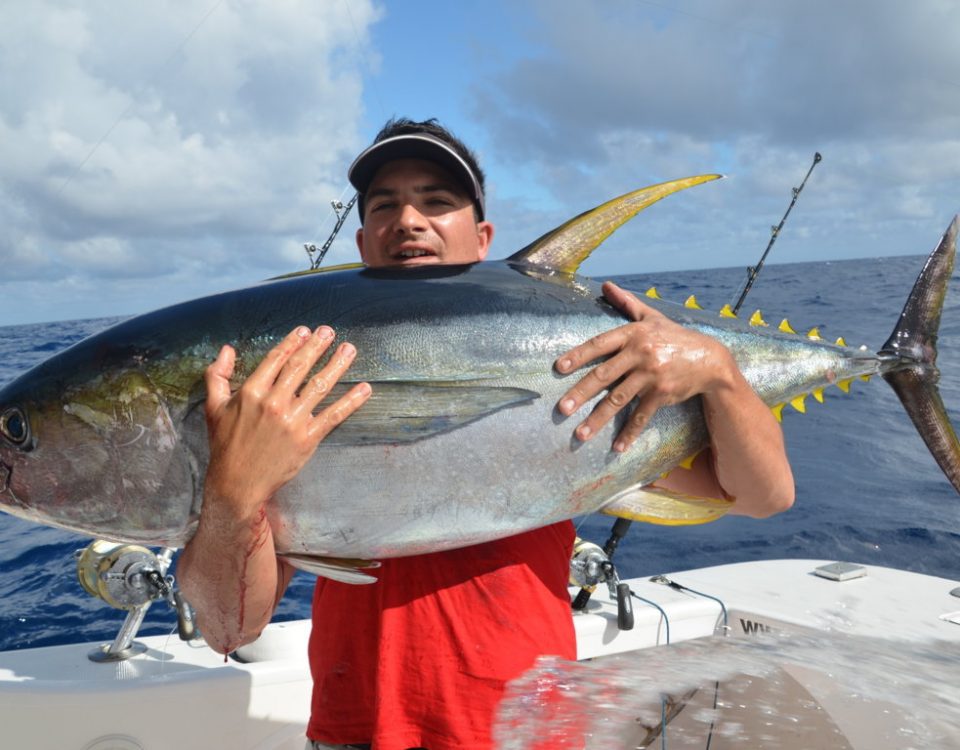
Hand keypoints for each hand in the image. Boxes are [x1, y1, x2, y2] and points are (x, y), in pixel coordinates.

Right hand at [203, 325, 371, 518]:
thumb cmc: (225, 445)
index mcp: (251, 392)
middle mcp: (274, 403)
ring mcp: (292, 421)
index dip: (292, 343)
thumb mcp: (213, 407)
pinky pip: (333, 415)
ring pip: (319, 386)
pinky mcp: (307, 438)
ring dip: (337, 366)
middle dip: (317, 346)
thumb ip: (217, 376)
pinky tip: (364, 389)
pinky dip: (351, 401)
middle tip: (330, 331)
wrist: (237, 483)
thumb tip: (226, 349)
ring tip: (350, 350)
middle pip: (300, 367)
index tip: (306, 330)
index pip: (277, 360)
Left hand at [555, 282, 734, 451]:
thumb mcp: (651, 317)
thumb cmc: (674, 337)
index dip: (578, 356)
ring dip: (598, 419)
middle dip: (580, 394)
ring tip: (580, 434)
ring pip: (619, 400)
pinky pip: (642, 416)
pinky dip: (629, 433)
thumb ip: (626, 302)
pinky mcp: (662, 394)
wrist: (710, 359)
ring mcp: (651, 376)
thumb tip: (605, 285)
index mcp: (634, 334)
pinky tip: (616, 448)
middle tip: (561, 409)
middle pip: (603, 376)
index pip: (599, 344)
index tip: (558, 368)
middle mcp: (641, 354)